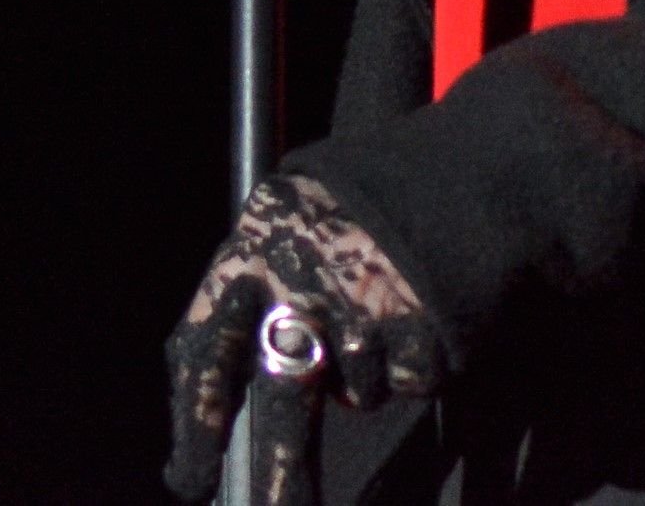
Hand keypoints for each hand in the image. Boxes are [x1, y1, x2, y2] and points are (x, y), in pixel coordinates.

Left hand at [163, 172, 444, 504]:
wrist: (455, 170)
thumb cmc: (346, 210)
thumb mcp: (274, 228)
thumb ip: (238, 305)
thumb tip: (196, 406)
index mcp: (251, 258)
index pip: (203, 356)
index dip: (194, 427)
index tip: (189, 480)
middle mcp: (303, 288)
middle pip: (282, 408)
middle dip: (278, 478)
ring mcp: (367, 310)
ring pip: (358, 393)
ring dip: (366, 373)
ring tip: (379, 309)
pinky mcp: (424, 325)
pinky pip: (410, 383)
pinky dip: (414, 362)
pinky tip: (416, 310)